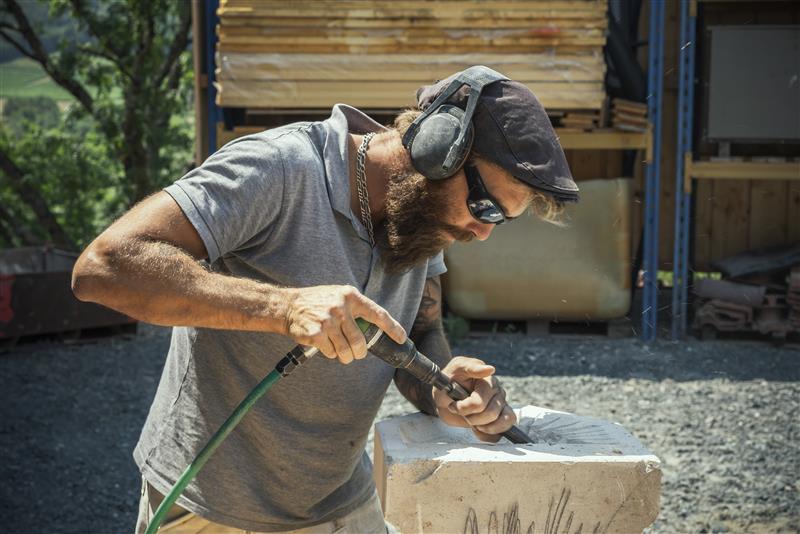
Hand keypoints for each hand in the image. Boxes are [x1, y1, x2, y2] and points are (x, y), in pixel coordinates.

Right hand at [283, 285, 405, 364]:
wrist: (288, 306)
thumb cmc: (317, 303)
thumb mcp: (338, 297)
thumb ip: (355, 309)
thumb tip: (376, 328)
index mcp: (350, 296)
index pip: (378, 313)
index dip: (392, 328)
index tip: (401, 338)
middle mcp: (340, 307)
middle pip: (360, 341)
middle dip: (359, 352)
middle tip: (356, 354)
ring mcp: (328, 320)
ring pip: (346, 350)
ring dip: (345, 356)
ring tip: (340, 353)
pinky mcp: (317, 334)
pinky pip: (331, 353)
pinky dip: (330, 354)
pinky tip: (324, 346)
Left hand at [434, 356, 516, 441]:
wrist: (446, 395)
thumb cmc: (450, 379)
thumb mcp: (455, 369)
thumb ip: (471, 367)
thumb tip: (490, 369)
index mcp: (488, 381)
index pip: (480, 402)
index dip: (464, 408)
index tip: (452, 406)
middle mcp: (498, 393)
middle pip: (491, 414)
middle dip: (471, 418)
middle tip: (460, 412)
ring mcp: (501, 405)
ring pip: (503, 422)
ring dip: (483, 426)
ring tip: (471, 420)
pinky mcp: (501, 418)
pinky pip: (504, 430)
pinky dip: (489, 435)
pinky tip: (477, 429)